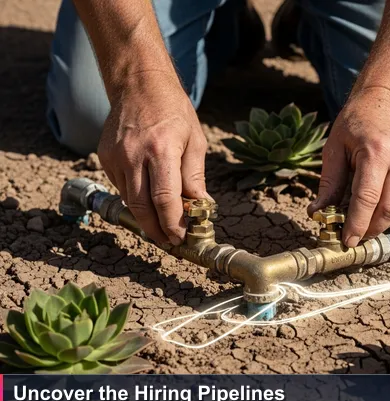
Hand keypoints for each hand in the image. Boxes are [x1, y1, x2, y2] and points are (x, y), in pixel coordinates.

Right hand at [97, 71, 208, 245]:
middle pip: (141, 207)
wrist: (139, 85)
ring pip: (129, 200)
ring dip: (145, 216)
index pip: (165, 200)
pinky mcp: (104, 157)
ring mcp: (115, 157)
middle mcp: (134, 156)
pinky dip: (135, 197)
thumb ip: (195, 177)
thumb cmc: (174, 111)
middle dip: (156, 230)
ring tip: (162, 225)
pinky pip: (121, 187)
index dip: (173, 224)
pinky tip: (148, 198)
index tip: (181, 237)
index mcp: (161, 151)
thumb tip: (200, 207)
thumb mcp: (195, 141)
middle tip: (169, 241)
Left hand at [307, 88, 389, 246]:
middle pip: (389, 209)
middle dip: (371, 229)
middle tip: (354, 238)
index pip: (367, 198)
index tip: (347, 240)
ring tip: (362, 226)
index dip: (357, 223)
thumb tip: (318, 213)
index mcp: (376, 152)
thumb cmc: (356, 123)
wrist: (386, 102)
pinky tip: (374, 211)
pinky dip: (388, 211)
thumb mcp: (335, 148)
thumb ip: (329, 183)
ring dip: (380, 223)